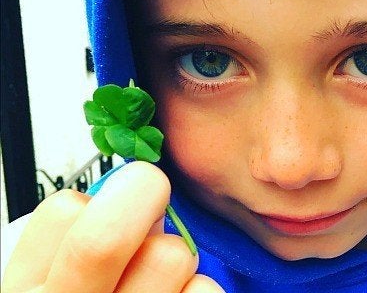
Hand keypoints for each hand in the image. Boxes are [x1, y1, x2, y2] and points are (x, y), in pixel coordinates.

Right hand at [1, 161, 223, 291]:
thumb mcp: (58, 288)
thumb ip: (81, 248)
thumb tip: (141, 202)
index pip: (61, 213)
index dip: (95, 199)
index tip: (111, 205)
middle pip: (104, 239)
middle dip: (142, 192)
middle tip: (153, 188)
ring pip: (169, 255)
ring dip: (175, 254)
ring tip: (162, 276)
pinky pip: (203, 291)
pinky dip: (199, 290)